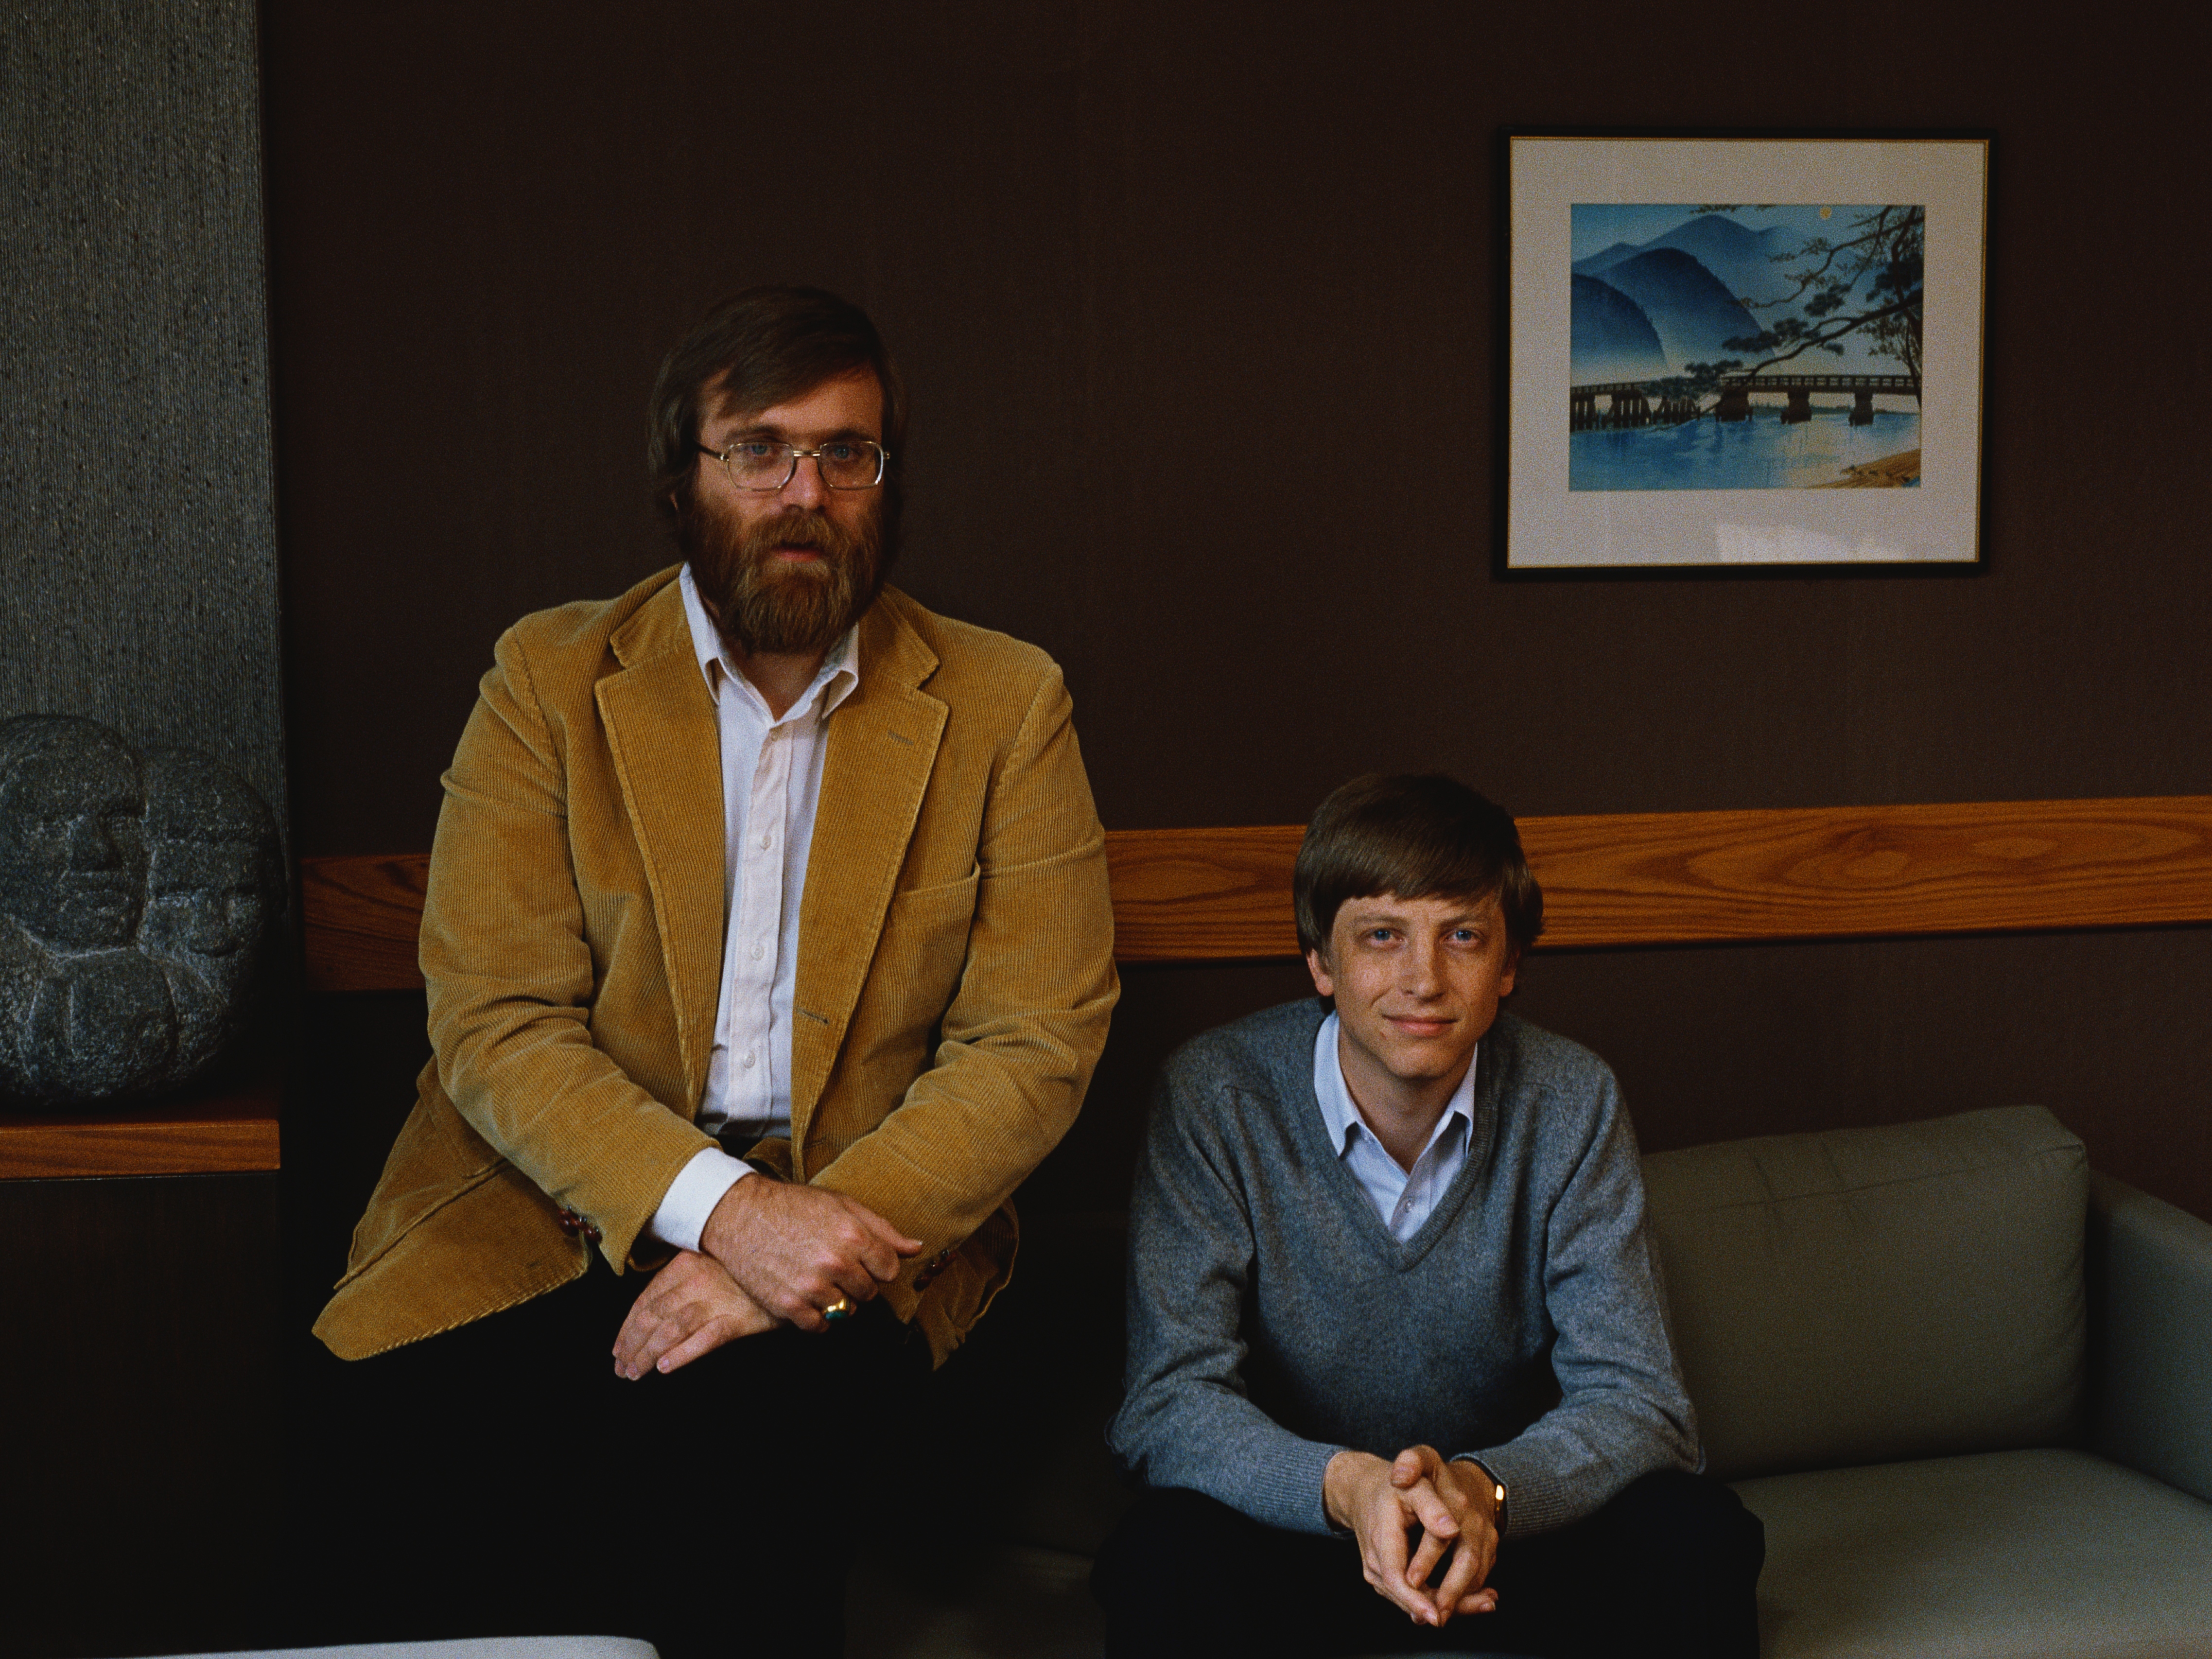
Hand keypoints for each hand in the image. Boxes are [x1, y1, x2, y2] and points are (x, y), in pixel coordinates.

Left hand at [612, 1250, 775, 1378]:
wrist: (790, 1270)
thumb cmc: (744, 1270)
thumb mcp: (708, 1262)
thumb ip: (681, 1280)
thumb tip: (650, 1312)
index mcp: (684, 1264)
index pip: (644, 1300)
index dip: (626, 1328)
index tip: (617, 1349)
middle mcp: (696, 1281)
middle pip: (652, 1318)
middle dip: (631, 1347)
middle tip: (622, 1368)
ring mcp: (716, 1300)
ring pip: (670, 1331)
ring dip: (647, 1355)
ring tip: (635, 1373)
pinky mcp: (737, 1320)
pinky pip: (703, 1340)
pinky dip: (681, 1354)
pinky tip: (665, 1367)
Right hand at [699, 1173, 921, 1331]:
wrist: (739, 1214)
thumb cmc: (793, 1206)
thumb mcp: (841, 1205)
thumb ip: (882, 1229)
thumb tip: (916, 1248)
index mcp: (852, 1235)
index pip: (889, 1269)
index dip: (878, 1265)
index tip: (862, 1259)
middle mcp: (835, 1263)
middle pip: (869, 1292)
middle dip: (858, 1281)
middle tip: (836, 1266)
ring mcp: (810, 1287)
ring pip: (845, 1311)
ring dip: (837, 1300)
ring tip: (819, 1279)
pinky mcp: (787, 1305)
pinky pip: (818, 1326)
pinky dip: (816, 1317)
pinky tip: (806, 1297)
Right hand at [1322, 1448, 1499, 1627]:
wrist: (1365, 1492)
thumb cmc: (1393, 1488)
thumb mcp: (1413, 1486)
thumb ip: (1431, 1506)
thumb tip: (1452, 1531)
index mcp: (1381, 1540)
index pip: (1396, 1579)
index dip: (1417, 1600)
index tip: (1439, 1616)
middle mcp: (1376, 1564)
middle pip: (1409, 1598)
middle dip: (1445, 1607)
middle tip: (1486, 1606)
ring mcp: (1380, 1575)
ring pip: (1413, 1602)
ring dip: (1447, 1606)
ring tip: (1486, 1602)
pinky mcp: (1388, 1580)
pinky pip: (1413, 1595)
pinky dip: (1439, 1599)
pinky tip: (1470, 1597)